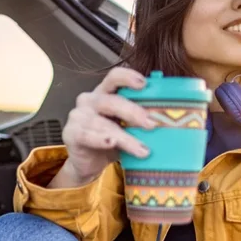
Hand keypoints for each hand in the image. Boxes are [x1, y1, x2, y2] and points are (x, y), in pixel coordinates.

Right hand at [49, 67, 155, 188]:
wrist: (88, 163)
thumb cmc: (111, 140)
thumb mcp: (127, 127)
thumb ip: (141, 119)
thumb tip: (169, 119)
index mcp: (104, 93)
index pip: (114, 77)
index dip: (128, 77)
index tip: (144, 84)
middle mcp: (89, 100)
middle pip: (111, 101)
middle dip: (133, 112)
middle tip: (152, 124)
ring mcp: (78, 116)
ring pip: (102, 123)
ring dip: (125, 137)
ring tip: (142, 150)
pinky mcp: (71, 133)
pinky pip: (86, 135)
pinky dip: (100, 139)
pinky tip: (112, 143)